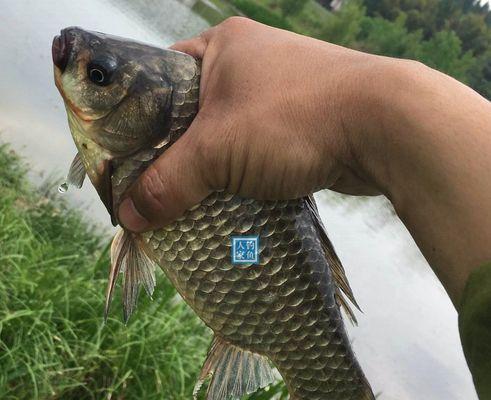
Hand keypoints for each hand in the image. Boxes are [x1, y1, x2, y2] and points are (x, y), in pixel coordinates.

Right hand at [118, 17, 381, 231]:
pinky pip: (258, 148)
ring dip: (212, 167)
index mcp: (222, 46)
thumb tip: (129, 216)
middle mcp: (251, 62)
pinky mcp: (303, 120)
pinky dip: (243, 172)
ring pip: (228, 134)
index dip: (140, 117)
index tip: (128, 155)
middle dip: (178, 151)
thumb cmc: (290, 120)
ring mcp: (281, 91)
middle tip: (155, 186)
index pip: (161, 78)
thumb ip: (169, 181)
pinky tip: (230, 199)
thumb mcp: (217, 150)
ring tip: (188, 200)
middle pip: (195, 112)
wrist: (383, 126)